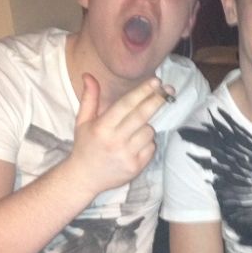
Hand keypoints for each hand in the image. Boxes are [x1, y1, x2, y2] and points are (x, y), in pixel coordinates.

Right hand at [71, 74, 172, 195]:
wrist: (84, 178)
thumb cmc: (85, 146)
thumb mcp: (82, 121)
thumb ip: (89, 98)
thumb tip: (89, 75)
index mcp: (102, 127)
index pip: (126, 105)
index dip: (142, 91)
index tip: (156, 81)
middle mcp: (115, 141)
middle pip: (142, 116)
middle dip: (157, 100)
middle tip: (169, 89)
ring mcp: (127, 155)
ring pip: (149, 132)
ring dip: (148, 126)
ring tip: (135, 130)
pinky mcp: (136, 167)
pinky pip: (151, 147)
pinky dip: (148, 143)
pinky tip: (136, 144)